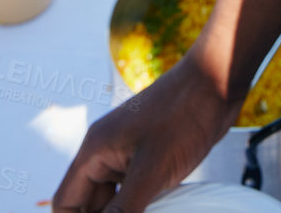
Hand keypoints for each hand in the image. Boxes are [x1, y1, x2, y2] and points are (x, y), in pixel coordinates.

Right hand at [52, 56, 240, 211]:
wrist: (216, 81)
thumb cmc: (183, 116)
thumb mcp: (152, 170)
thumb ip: (123, 210)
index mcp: (95, 150)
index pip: (64, 202)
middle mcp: (105, 152)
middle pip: (87, 203)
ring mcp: (127, 154)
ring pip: (111, 199)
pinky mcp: (148, 157)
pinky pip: (132, 191)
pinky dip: (137, 208)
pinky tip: (160, 210)